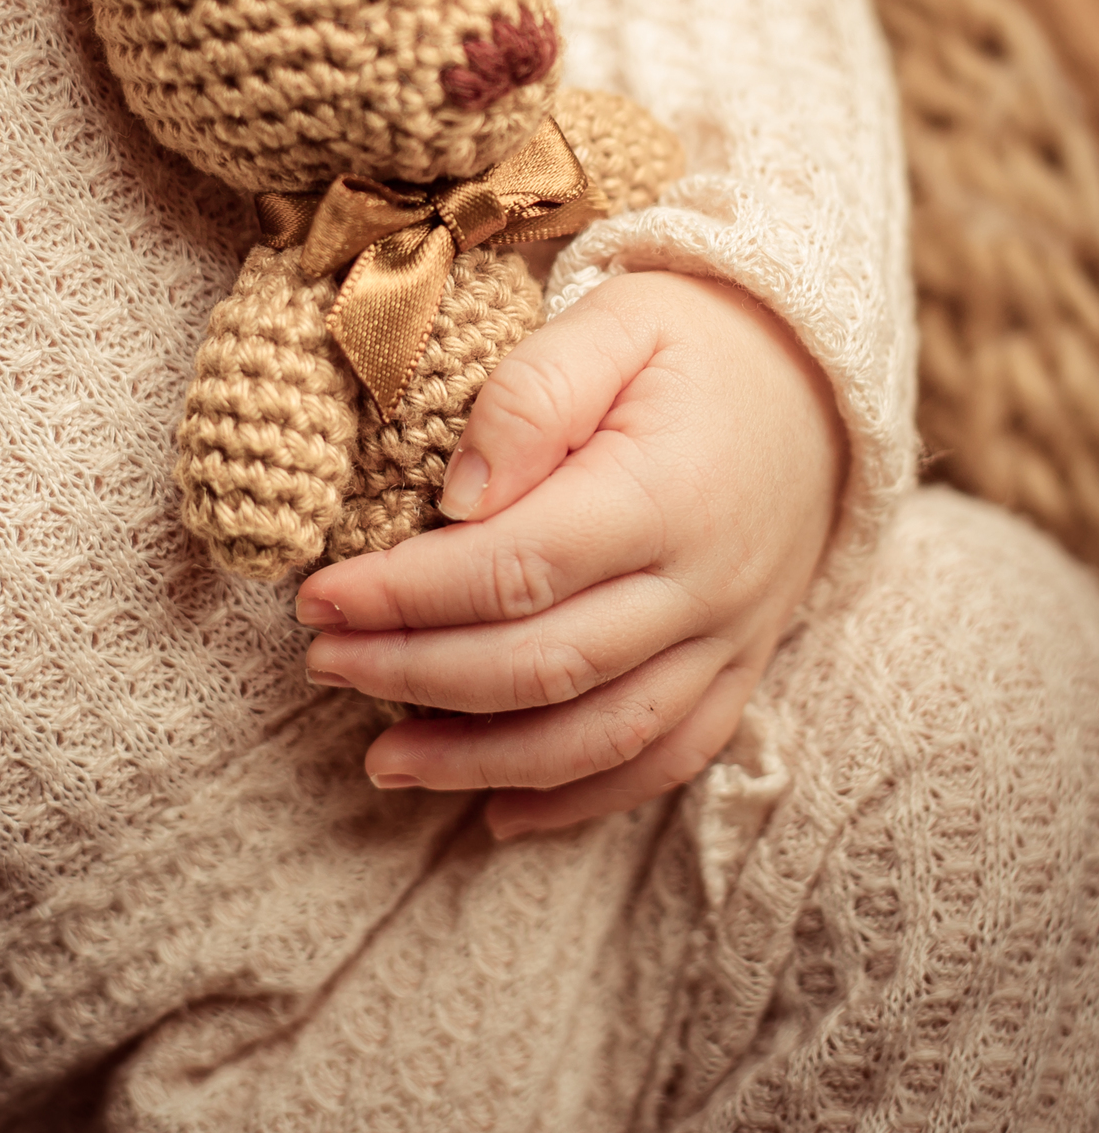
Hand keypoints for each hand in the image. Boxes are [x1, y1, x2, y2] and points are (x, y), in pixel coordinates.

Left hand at [296, 271, 844, 838]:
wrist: (815, 377)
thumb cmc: (695, 338)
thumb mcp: (616, 320)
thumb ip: (531, 395)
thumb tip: (458, 497)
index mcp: (663, 492)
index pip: (514, 570)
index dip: (405, 596)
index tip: (318, 597)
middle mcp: (703, 584)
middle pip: (542, 665)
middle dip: (414, 673)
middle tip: (323, 661)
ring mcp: (728, 639)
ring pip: (598, 735)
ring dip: (480, 762)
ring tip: (382, 760)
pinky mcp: (738, 668)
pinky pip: (663, 759)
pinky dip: (578, 796)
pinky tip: (496, 812)